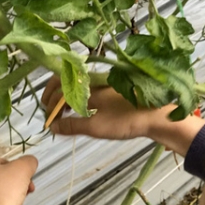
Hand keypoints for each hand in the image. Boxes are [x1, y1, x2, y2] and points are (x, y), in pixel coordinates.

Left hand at [0, 153, 37, 204]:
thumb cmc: (4, 191)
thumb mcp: (23, 169)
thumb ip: (28, 161)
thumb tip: (30, 162)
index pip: (1, 162)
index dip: (16, 171)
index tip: (26, 182)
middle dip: (13, 184)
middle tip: (25, 192)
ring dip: (6, 195)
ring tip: (16, 204)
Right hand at [41, 76, 204, 155]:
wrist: (158, 117)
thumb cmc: (127, 119)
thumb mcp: (95, 126)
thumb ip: (71, 125)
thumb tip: (52, 127)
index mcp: (87, 81)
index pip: (58, 83)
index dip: (49, 99)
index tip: (46, 115)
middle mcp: (94, 77)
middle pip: (66, 81)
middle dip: (55, 97)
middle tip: (51, 114)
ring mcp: (103, 82)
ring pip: (77, 86)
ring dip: (66, 99)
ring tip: (63, 115)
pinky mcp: (111, 89)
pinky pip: (88, 90)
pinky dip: (79, 100)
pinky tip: (81, 112)